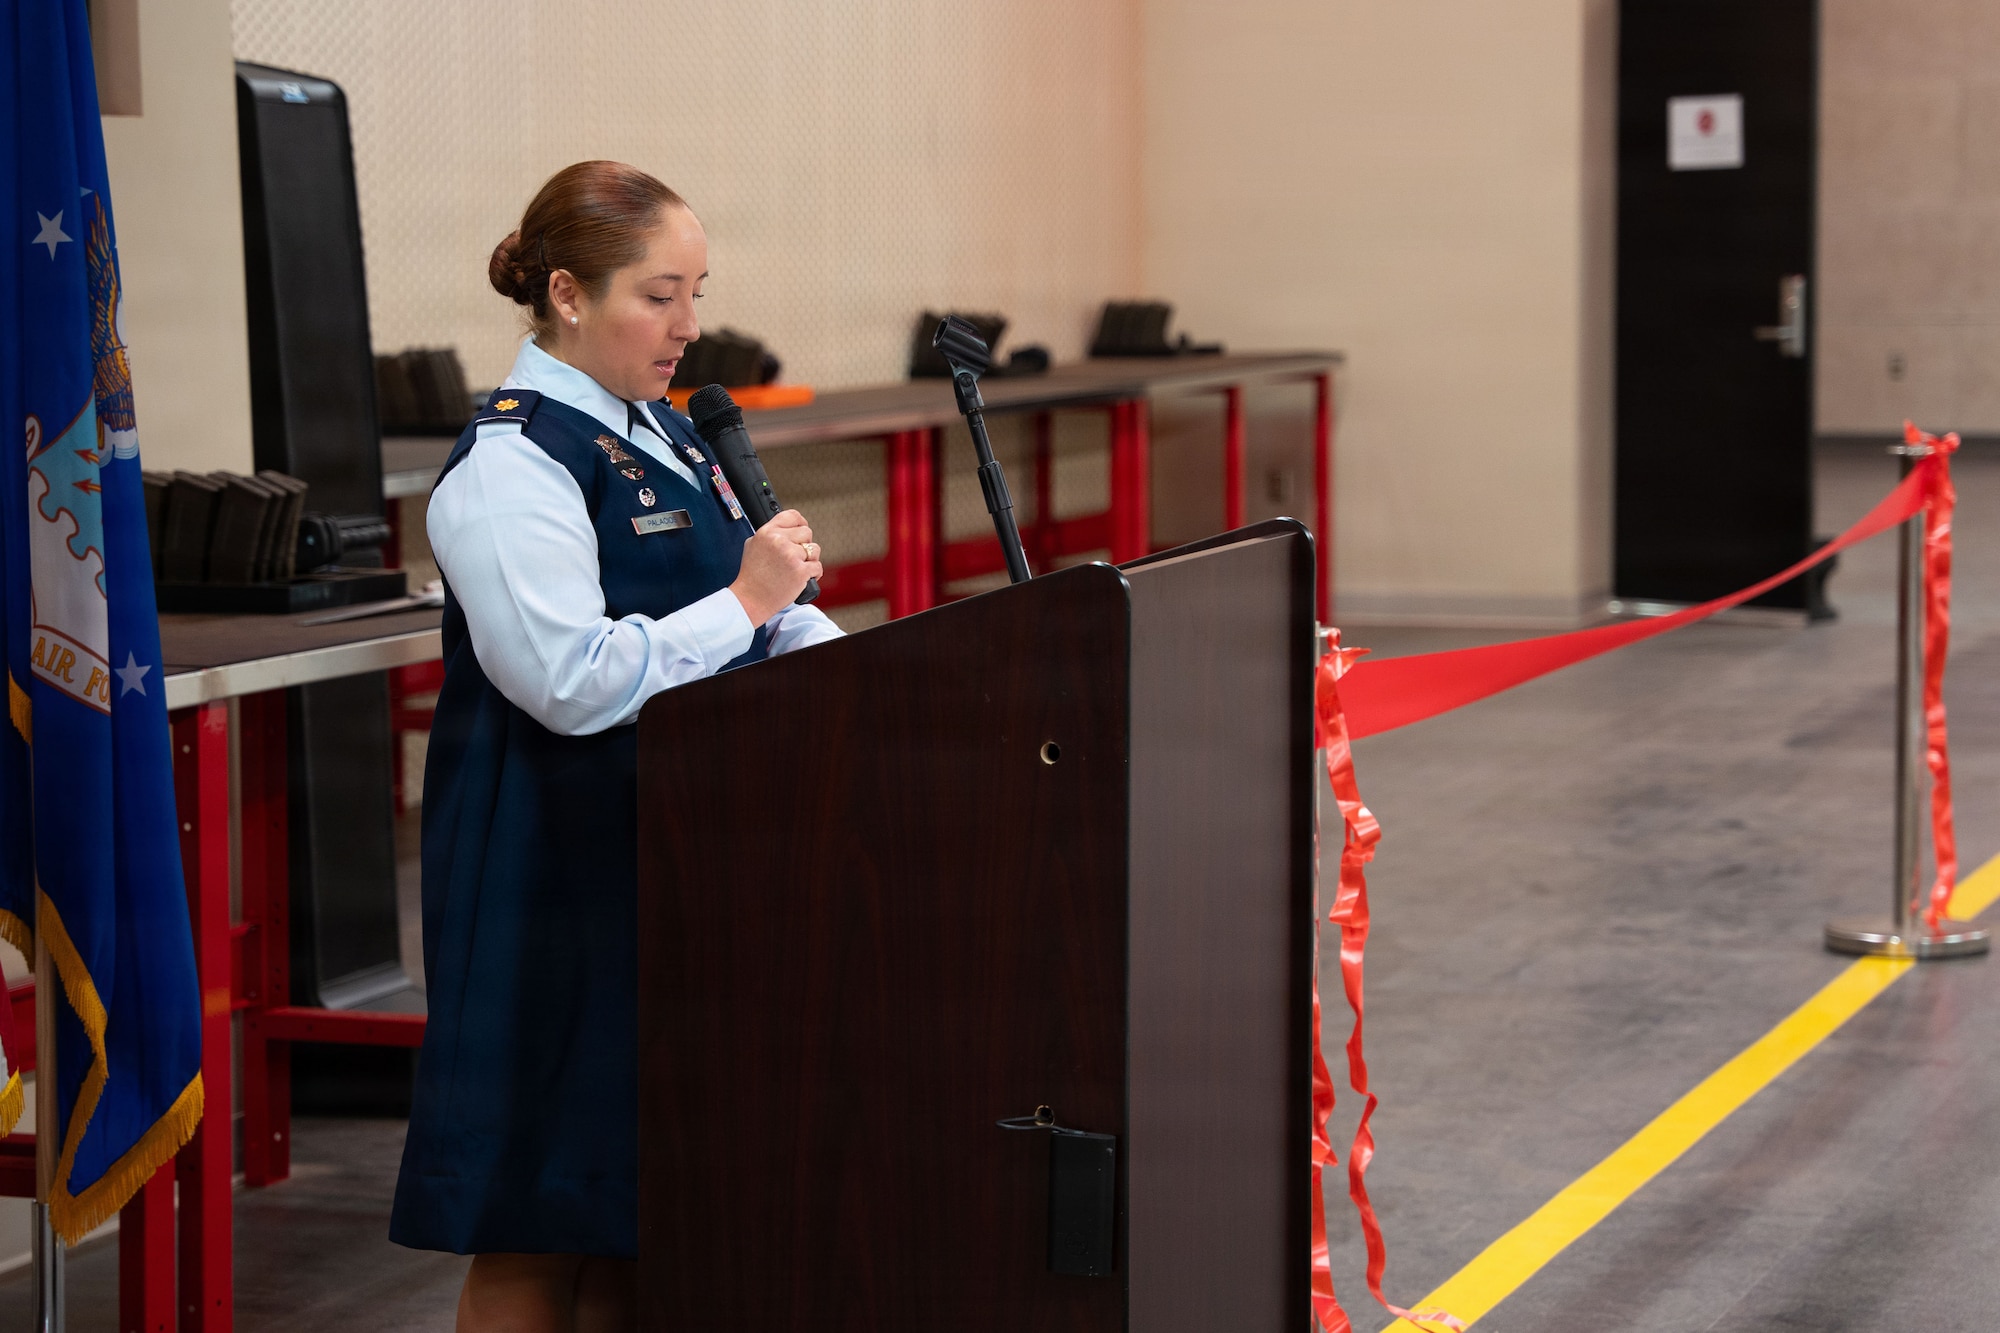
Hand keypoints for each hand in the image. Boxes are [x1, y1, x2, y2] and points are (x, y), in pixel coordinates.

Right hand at [729, 510, 822, 624]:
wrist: (751, 599)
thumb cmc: (752, 575)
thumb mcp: (753, 545)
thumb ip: (770, 534)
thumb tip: (786, 527)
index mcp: (767, 532)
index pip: (792, 516)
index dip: (800, 523)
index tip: (801, 531)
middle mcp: (779, 541)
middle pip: (807, 532)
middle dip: (804, 545)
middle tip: (795, 557)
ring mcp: (790, 555)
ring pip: (814, 550)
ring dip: (810, 560)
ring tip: (797, 569)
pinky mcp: (800, 571)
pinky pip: (817, 567)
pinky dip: (813, 574)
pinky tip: (802, 579)